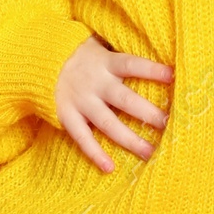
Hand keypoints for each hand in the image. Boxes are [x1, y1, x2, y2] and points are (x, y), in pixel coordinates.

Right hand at [54, 34, 172, 172]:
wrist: (40, 61)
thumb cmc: (82, 55)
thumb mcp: (99, 45)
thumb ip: (121, 51)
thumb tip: (157, 46)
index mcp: (106, 63)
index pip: (131, 65)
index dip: (151, 69)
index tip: (173, 76)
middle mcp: (95, 83)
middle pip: (125, 99)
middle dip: (148, 112)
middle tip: (169, 124)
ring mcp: (81, 101)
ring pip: (108, 123)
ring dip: (130, 139)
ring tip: (150, 152)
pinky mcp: (67, 116)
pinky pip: (82, 137)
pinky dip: (94, 153)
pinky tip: (109, 167)